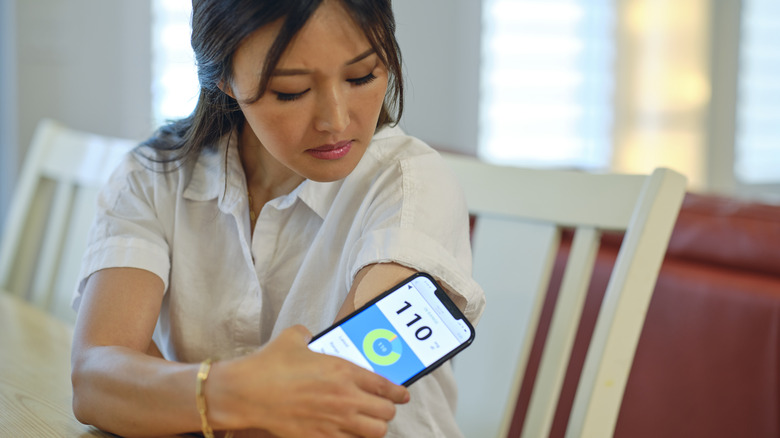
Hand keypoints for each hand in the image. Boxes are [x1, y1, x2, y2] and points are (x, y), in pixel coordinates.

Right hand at [208, 325, 409, 437]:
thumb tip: (309, 336)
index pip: (385, 386)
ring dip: (374, 428)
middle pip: (385, 414)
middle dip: (387, 411)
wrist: (247, 392)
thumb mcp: (293, 338)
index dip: (398, 393)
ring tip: (368, 424)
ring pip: (374, 433)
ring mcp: (334, 422)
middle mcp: (345, 398)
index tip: (402, 396)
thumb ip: (308, 335)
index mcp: (343, 371)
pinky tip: (348, 434)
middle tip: (382, 408)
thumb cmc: (269, 364)